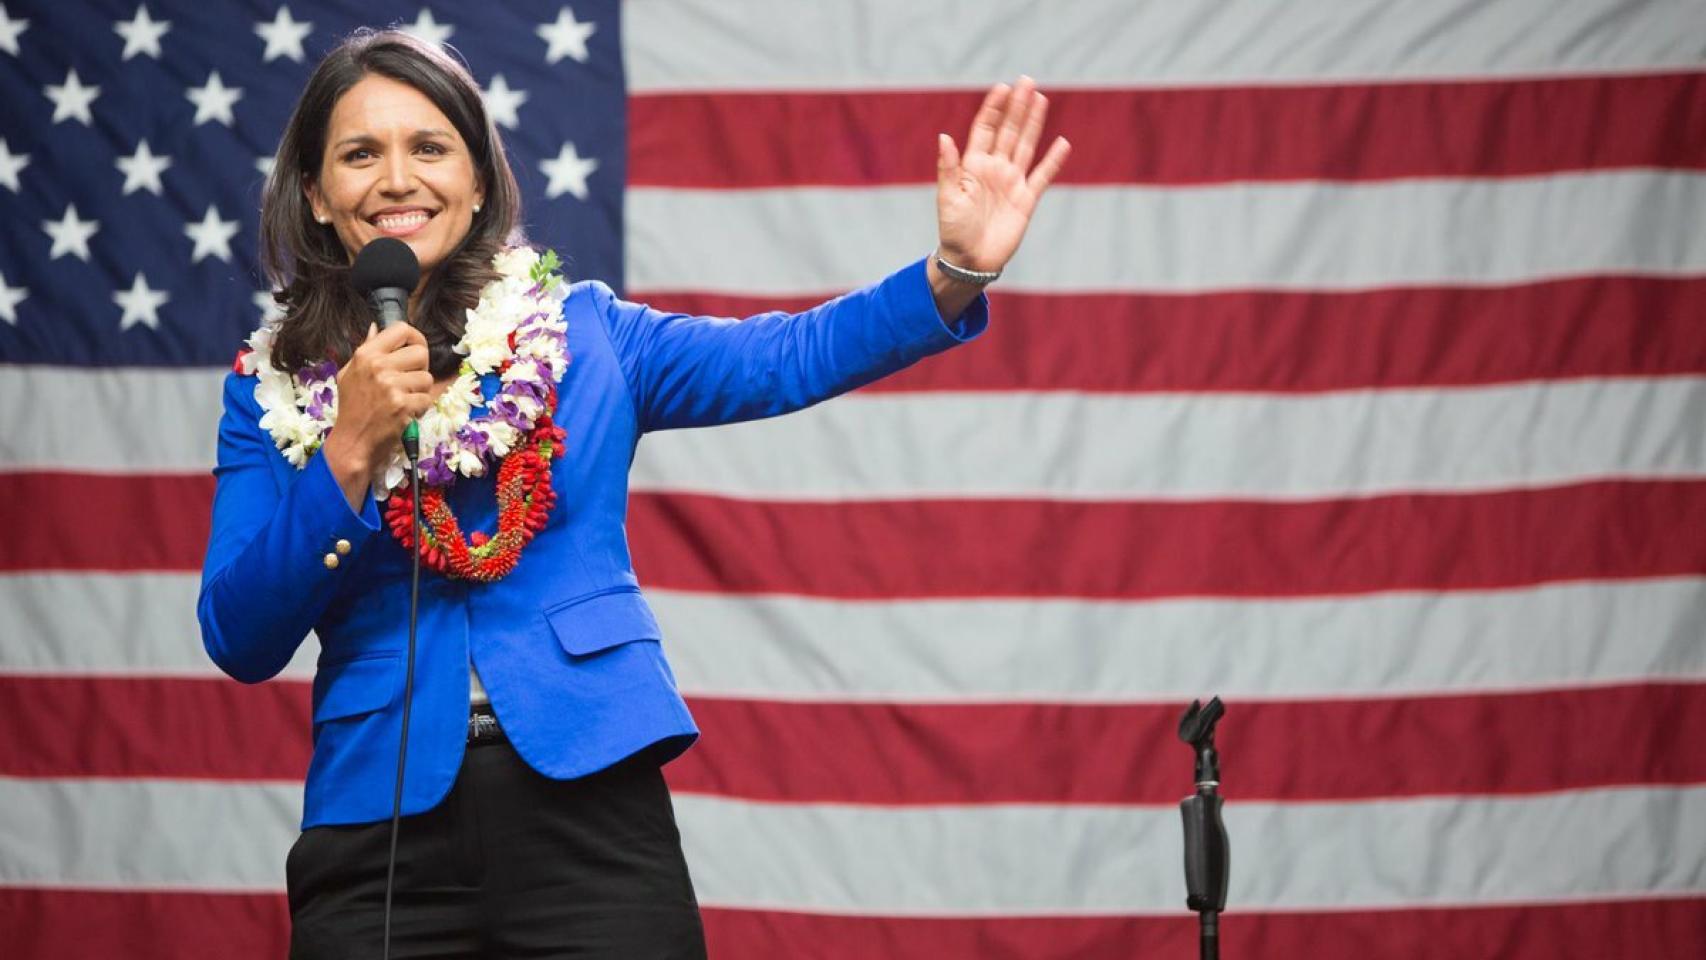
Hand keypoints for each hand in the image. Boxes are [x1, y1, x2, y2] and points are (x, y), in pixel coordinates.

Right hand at [321, 322, 432, 504]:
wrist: (352, 441)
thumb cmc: (351, 408)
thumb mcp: (349, 374)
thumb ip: (366, 350)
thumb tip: (376, 328)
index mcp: (366, 355)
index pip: (401, 329)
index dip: (416, 338)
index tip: (415, 350)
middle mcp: (378, 366)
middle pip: (421, 353)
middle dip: (421, 369)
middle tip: (411, 382)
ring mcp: (391, 386)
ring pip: (427, 378)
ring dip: (421, 392)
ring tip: (405, 401)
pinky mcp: (403, 405)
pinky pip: (427, 399)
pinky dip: (420, 409)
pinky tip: (406, 414)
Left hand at [935, 76, 1070, 275]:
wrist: (970, 261)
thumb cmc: (953, 230)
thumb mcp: (947, 198)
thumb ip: (948, 167)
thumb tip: (944, 136)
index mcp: (973, 166)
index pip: (986, 129)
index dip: (994, 108)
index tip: (1003, 87)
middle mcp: (994, 169)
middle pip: (1009, 131)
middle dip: (1017, 107)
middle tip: (1027, 81)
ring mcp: (1012, 182)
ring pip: (1026, 146)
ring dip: (1033, 123)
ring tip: (1041, 99)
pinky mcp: (1026, 200)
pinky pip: (1043, 176)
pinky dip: (1053, 161)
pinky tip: (1062, 143)